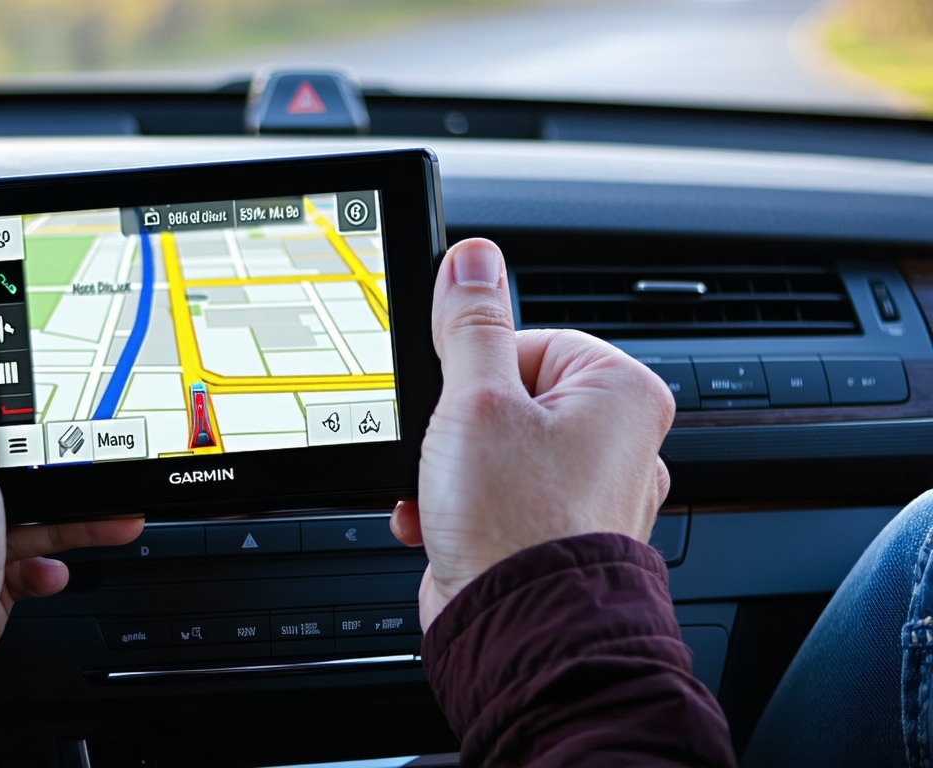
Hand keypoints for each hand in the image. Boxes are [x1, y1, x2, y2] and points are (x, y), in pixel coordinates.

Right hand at [390, 239, 673, 629]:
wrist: (515, 630)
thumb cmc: (519, 526)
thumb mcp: (476, 401)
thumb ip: (471, 326)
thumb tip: (473, 260)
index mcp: (618, 393)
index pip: (531, 338)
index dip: (475, 369)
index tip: (453, 395)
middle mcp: (615, 442)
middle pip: (507, 395)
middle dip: (456, 427)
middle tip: (447, 447)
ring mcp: (584, 492)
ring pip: (493, 449)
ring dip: (446, 468)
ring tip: (440, 491)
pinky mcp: (551, 533)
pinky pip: (495, 495)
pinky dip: (457, 504)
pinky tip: (436, 520)